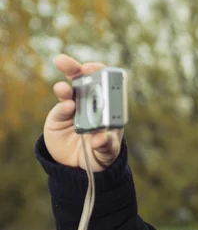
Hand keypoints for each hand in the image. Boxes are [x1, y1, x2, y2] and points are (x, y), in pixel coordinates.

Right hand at [43, 54, 123, 171]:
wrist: (80, 165)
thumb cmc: (101, 153)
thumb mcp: (107, 152)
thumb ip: (106, 145)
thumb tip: (101, 139)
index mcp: (106, 105)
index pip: (104, 82)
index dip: (99, 71)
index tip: (94, 68)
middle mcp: (89, 102)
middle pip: (82, 79)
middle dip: (74, 68)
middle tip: (67, 63)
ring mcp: (73, 108)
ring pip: (67, 92)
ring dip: (64, 88)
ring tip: (63, 90)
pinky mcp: (58, 118)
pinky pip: (60, 110)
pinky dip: (63, 108)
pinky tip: (67, 108)